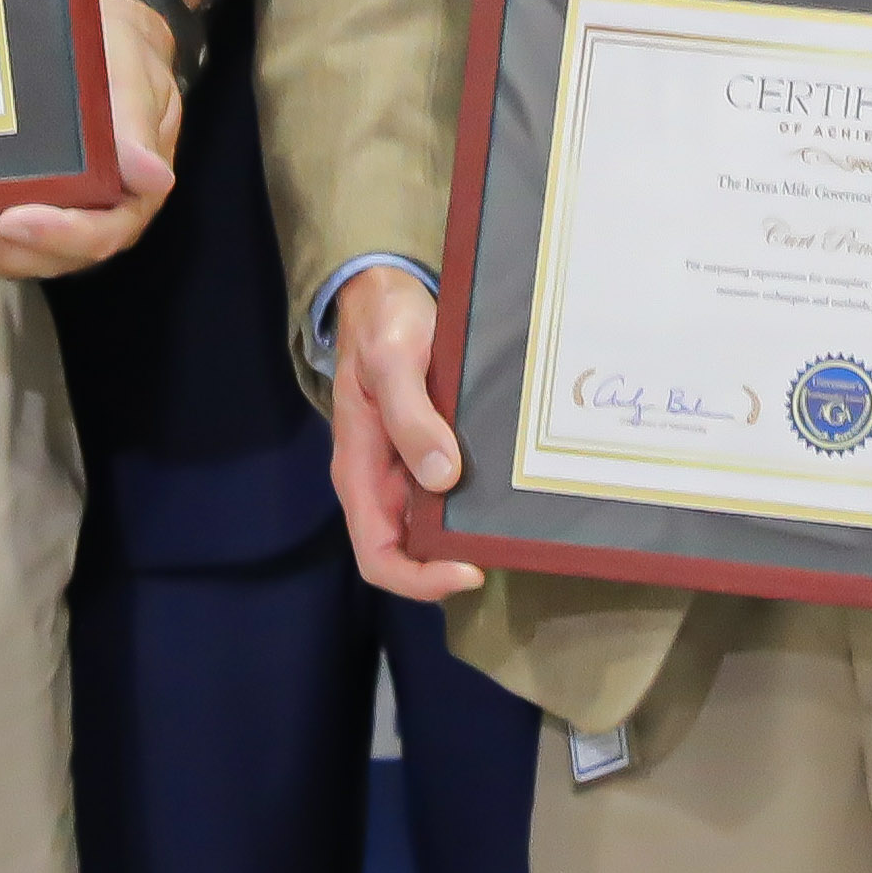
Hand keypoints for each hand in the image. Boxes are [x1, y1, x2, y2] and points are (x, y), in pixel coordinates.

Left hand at [0, 0, 184, 282]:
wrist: (109, 40)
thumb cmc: (126, 57)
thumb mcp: (136, 80)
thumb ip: (137, 127)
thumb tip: (154, 178)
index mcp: (131, 196)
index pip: (99, 232)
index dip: (58, 234)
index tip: (15, 221)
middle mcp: (92, 215)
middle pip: (48, 255)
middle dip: (0, 250)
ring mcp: (54, 211)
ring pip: (15, 250)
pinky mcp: (20, 198)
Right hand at [324, 260, 481, 605]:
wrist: (385, 294)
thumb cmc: (383, 324)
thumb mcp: (395, 360)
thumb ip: (412, 417)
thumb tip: (441, 477)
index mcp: (359, 472)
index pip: (377, 556)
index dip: (420, 578)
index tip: (470, 569)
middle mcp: (379, 482)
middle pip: (409, 553)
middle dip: (452, 563)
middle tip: (504, 548)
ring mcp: (402, 470)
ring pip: (430, 529)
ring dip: (465, 537)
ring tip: (512, 527)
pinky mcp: (426, 452)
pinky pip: (447, 496)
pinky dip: (472, 506)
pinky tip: (506, 494)